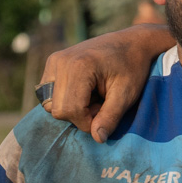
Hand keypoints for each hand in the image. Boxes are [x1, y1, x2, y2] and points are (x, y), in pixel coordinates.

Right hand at [40, 23, 174, 142]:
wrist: (131, 42)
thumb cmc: (132, 67)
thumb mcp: (126, 95)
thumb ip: (110, 117)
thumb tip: (97, 139)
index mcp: (79, 66)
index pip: (70, 110)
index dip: (87, 122)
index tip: (105, 114)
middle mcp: (60, 61)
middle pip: (57, 110)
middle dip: (79, 115)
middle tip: (101, 104)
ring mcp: (54, 61)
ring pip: (49, 103)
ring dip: (71, 107)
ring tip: (93, 97)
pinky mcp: (52, 63)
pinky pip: (48, 93)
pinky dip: (64, 98)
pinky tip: (83, 91)